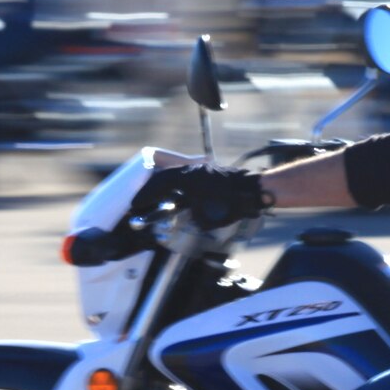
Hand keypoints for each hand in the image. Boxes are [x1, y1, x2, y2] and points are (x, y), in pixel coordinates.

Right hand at [130, 164, 271, 227]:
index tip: (135, 205)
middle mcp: (190, 170)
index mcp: (184, 178)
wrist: (254, 191)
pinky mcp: (210, 172)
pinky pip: (188, 177)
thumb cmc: (230, 204)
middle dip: (151, 190)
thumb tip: (186, 220)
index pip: (157, 185)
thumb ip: (190, 218)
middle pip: (163, 177)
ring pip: (176, 175)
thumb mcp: (204, 219)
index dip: (144, 196)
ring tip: (156, 198)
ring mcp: (201, 169)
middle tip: (141, 201)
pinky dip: (178, 186)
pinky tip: (178, 196)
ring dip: (165, 187)